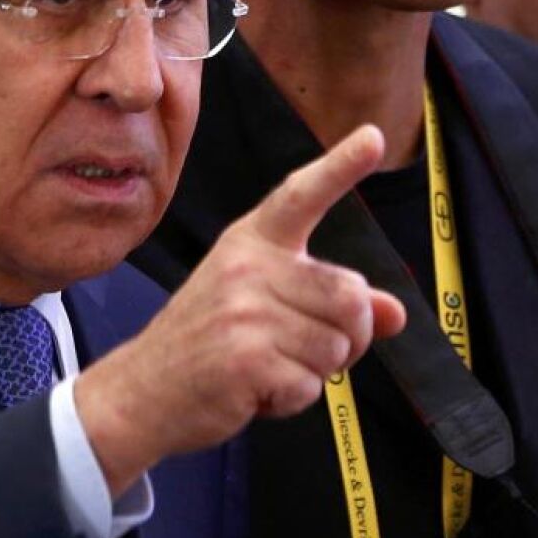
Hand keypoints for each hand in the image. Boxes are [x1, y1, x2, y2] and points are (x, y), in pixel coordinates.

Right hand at [76, 125, 406, 493]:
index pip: (301, 196)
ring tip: (269, 368)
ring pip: (337, 347)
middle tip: (305, 351)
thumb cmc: (207, 343)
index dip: (341, 167)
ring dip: (316, 372)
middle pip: (351, 296)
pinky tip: (256, 392)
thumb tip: (394, 313)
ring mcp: (244, 312)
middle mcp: (248, 267)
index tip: (374, 137)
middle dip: (349, 337)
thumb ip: (327, 301)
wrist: (143, 391)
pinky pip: (311, 385)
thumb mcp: (262, 304)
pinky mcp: (246, 359)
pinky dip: (293, 400)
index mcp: (251, 242)